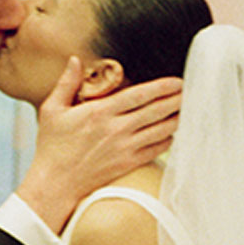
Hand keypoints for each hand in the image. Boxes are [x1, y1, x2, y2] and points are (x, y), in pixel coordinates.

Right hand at [17, 59, 182, 230]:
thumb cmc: (51, 147)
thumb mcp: (52, 110)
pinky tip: (173, 134)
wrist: (55, 184)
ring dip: (176, 119)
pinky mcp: (126, 164)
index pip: (139, 95)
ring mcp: (124, 148)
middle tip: (192, 91)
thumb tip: (75, 60)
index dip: (162, 87)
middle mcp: (116, 129)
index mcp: (100, 112)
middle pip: (156, 111)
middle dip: (176, 100)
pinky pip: (155, 150)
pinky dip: (167, 141)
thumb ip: (66, 83)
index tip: (177, 81)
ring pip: (160, 130)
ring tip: (189, 109)